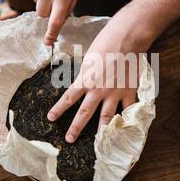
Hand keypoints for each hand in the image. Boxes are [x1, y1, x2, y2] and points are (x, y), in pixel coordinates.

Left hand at [47, 13, 151, 142]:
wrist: (127, 38)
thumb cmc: (106, 42)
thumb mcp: (89, 57)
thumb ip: (87, 73)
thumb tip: (85, 82)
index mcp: (85, 79)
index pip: (68, 98)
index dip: (58, 109)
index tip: (50, 118)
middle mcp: (98, 90)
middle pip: (84, 113)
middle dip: (76, 128)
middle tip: (69, 139)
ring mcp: (114, 93)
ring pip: (106, 117)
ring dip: (101, 131)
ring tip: (98, 143)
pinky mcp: (129, 91)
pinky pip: (127, 109)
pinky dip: (126, 118)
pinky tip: (124, 127)